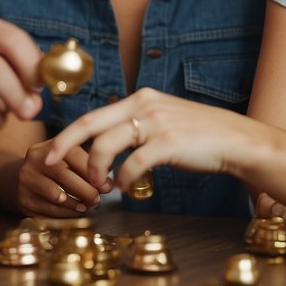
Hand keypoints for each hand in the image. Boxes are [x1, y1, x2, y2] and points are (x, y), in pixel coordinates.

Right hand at [18, 140, 111, 216]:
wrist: (28, 178)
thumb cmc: (59, 169)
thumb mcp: (71, 160)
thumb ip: (89, 168)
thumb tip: (108, 186)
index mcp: (50, 145)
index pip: (74, 154)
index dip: (93, 171)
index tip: (106, 185)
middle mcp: (35, 160)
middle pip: (64, 175)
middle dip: (86, 190)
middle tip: (98, 199)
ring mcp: (26, 180)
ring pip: (56, 195)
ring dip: (76, 204)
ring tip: (88, 206)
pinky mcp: (24, 199)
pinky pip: (49, 210)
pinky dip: (66, 214)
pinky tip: (75, 212)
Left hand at [43, 89, 251, 192]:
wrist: (236, 141)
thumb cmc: (199, 136)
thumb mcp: (163, 120)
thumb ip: (136, 126)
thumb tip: (108, 143)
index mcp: (140, 98)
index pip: (94, 115)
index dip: (69, 134)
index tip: (52, 149)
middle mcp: (145, 104)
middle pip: (91, 124)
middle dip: (66, 145)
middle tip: (50, 163)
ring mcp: (156, 122)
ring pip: (107, 145)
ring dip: (97, 169)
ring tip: (99, 186)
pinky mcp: (168, 141)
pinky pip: (134, 164)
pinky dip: (124, 178)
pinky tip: (124, 188)